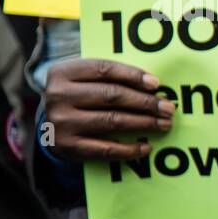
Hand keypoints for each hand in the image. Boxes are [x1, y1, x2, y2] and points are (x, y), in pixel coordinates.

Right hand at [44, 59, 173, 161]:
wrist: (49, 127)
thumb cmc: (78, 98)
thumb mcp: (84, 81)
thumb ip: (110, 77)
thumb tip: (153, 85)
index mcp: (63, 73)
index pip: (104, 69)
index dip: (133, 75)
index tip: (156, 84)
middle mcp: (59, 95)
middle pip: (112, 95)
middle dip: (145, 102)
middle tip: (168, 108)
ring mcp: (62, 122)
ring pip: (112, 120)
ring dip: (144, 123)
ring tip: (164, 124)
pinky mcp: (67, 146)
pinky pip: (106, 149)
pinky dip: (129, 149)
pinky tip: (146, 147)